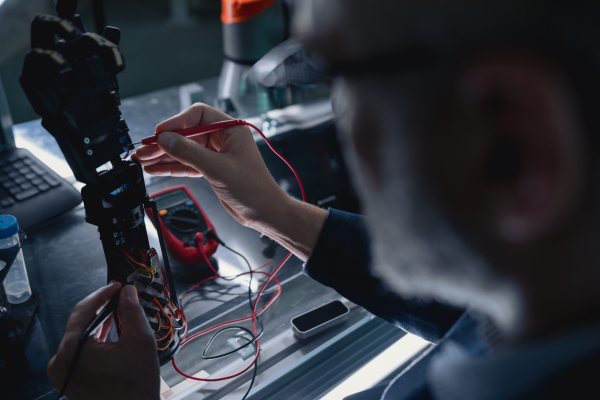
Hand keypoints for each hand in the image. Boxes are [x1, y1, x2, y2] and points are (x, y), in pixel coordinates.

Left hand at [47, 283, 159, 399]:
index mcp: (71, 350)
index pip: (83, 310)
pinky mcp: (71, 377)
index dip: (102, 294)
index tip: (118, 285)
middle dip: (102, 306)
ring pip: (82, 335)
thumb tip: (128, 292)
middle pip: (80, 322)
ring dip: (101, 321)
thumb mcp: (140, 341)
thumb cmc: (135, 387)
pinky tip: (113, 327)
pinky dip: (98, 337)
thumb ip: (132, 311)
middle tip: (121, 294)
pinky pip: (82, 349)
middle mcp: (61, 360)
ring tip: (120, 309)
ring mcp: (64, 371)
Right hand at [133, 103, 288, 229]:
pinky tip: (155, 168)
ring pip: (184, 150)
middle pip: (187, 134)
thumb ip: (190, 153)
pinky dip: (171, 166)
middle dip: (165, 142)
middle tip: (144, 150)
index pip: (198, 115)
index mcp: (231, 129)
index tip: (160, 133)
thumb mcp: (218, 169)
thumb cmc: (254, 188)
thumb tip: (166, 139)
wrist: (263, 212)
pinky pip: (187, 164)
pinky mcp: (211, 170)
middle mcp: (223, 139)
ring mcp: (216, 154)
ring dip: (164, 155)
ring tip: (142, 159)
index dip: (177, 122)